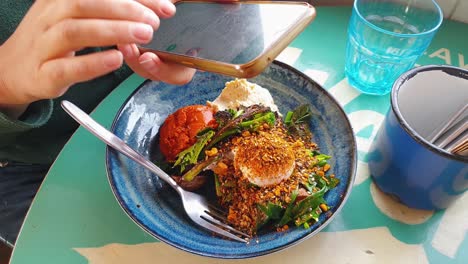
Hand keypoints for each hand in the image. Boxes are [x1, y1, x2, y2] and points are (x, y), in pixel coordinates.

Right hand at [0, 0, 194, 110]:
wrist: (13, 70)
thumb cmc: (53, 41)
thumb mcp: (73, 15)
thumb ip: (104, 9)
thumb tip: (147, 7)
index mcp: (60, 0)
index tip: (166, 6)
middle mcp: (49, 16)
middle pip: (85, 3)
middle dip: (125, 9)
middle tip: (155, 21)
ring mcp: (44, 45)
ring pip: (75, 31)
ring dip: (113, 30)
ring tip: (144, 34)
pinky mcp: (44, 74)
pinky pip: (67, 67)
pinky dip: (93, 62)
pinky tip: (117, 59)